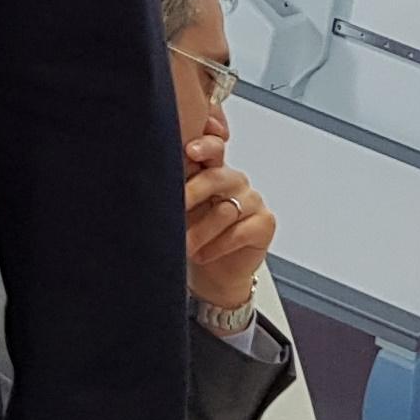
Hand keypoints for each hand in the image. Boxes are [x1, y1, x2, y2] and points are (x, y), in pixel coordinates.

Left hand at [183, 134, 277, 312]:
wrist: (212, 273)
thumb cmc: (192, 234)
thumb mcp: (179, 210)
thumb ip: (174, 189)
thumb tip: (154, 181)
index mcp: (211, 169)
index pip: (212, 148)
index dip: (205, 146)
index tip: (190, 151)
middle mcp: (233, 180)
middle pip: (215, 178)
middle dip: (192, 193)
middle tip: (175, 207)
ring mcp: (252, 200)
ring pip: (225, 210)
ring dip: (199, 232)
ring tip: (183, 246)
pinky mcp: (264, 223)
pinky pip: (239, 232)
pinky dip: (217, 246)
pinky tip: (202, 255)